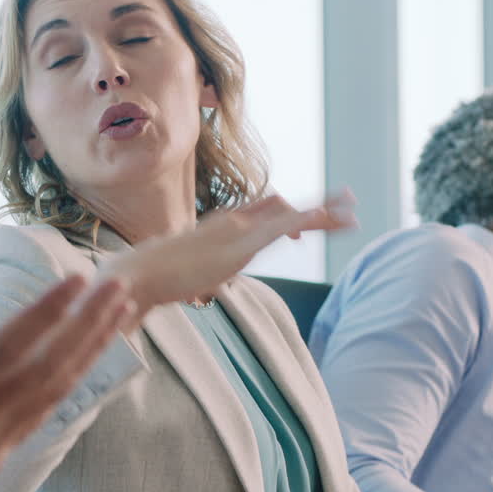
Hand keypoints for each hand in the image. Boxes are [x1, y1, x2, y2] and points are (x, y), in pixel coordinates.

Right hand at [0, 274, 133, 491]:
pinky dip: (68, 382)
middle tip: (121, 287)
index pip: (3, 349)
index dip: (44, 314)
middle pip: (44, 367)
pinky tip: (85, 359)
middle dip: (87, 325)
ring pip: (51, 392)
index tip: (77, 281)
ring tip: (119, 315)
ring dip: (88, 350)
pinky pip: (41, 414)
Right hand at [101, 191, 357, 316]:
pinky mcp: (243, 243)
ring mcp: (238, 230)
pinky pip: (285, 225)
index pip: (262, 210)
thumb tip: (186, 289)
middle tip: (348, 202)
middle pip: (282, 205)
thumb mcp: (182, 275)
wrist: (139, 274)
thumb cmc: (152, 279)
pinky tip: (332, 219)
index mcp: (221, 228)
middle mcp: (233, 222)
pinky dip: (312, 219)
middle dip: (316, 207)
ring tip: (353, 215)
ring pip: (290, 213)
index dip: (288, 214)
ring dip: (325, 212)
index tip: (309, 224)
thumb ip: (191, 275)